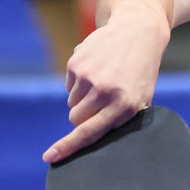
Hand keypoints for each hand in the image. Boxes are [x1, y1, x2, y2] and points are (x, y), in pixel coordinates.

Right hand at [42, 4, 169, 162]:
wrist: (138, 31)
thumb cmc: (140, 72)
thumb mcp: (141, 98)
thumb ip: (120, 119)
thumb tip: (90, 140)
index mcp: (124, 105)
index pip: (89, 132)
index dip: (67, 147)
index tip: (49, 157)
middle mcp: (105, 92)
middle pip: (76, 119)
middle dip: (84, 115)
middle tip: (103, 98)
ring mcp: (89, 77)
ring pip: (72, 103)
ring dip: (83, 97)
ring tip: (104, 79)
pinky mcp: (76, 63)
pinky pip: (69, 86)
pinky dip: (80, 81)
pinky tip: (98, 68)